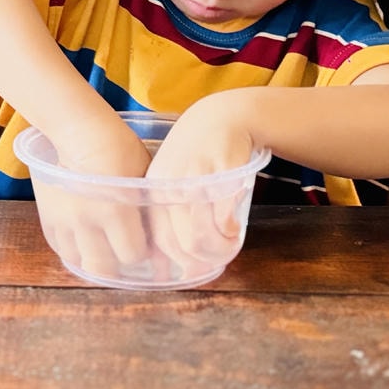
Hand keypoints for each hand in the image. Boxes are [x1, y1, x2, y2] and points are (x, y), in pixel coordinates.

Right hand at [35, 119, 155, 281]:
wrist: (79, 129)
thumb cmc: (120, 148)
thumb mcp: (143, 178)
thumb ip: (148, 212)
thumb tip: (160, 245)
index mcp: (114, 210)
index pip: (132, 255)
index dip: (142, 250)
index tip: (143, 240)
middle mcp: (86, 219)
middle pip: (101, 268)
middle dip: (116, 265)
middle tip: (122, 253)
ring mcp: (63, 219)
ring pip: (78, 261)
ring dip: (92, 258)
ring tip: (102, 247)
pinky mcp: (48, 214)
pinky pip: (59, 246)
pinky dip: (73, 247)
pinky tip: (84, 238)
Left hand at [144, 99, 256, 278]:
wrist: (222, 118)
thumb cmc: (196, 155)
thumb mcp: (173, 178)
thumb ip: (171, 211)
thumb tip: (176, 260)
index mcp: (154, 189)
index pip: (159, 238)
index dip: (179, 261)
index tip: (194, 270)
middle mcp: (170, 186)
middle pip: (181, 242)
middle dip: (203, 260)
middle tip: (218, 259)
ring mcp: (195, 180)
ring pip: (202, 236)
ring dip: (220, 250)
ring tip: (229, 244)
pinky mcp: (221, 175)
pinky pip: (223, 219)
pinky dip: (231, 233)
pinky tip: (235, 230)